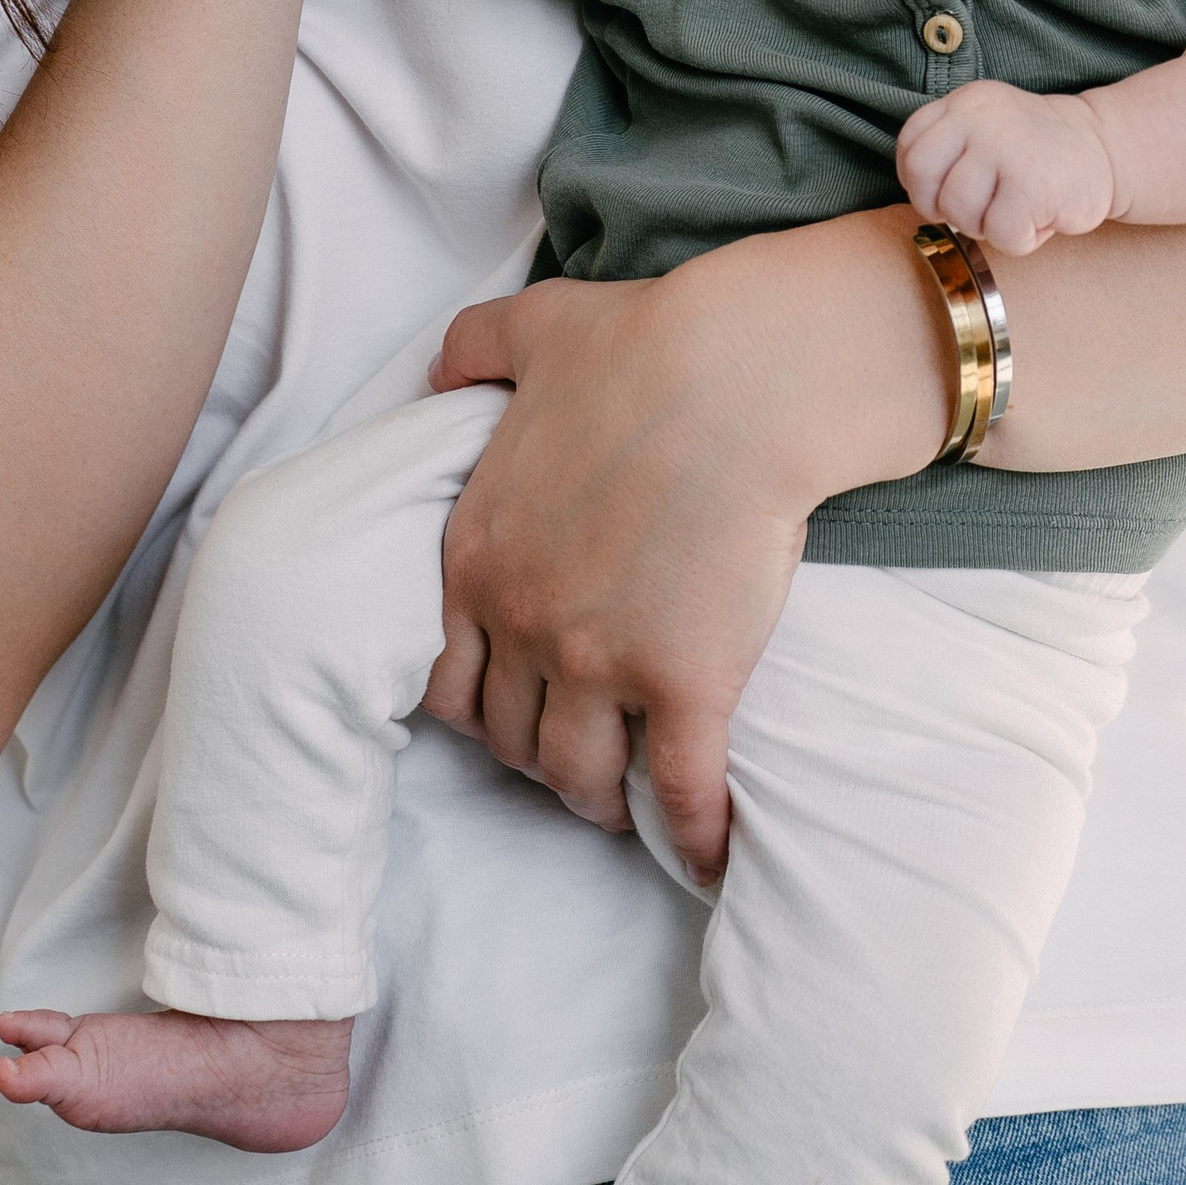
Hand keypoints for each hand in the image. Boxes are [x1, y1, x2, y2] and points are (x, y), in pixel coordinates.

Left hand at [419, 213, 950, 878]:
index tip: (512, 707)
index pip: (448, 677)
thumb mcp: (534, 327)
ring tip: (626, 805)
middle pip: (509, 738)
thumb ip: (472, 347)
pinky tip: (711, 857)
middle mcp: (523, 622)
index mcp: (476, 555)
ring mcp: (600, 662)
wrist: (744, 377)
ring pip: (577, 775)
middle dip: (537, 756)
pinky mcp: (685, 684)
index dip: (479, 704)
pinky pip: (680, 791)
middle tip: (574, 757)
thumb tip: (441, 369)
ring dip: (598, 800)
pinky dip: (694, 835)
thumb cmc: (648, 344)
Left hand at [895, 81, 1117, 255]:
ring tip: (1015, 208)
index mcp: (965, 102)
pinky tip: (1040, 218)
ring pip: (959, 210)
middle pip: (924, 180)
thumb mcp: (985, 129)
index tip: (949, 188)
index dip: (921, 181)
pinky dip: (1019, 239)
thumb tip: (920, 195)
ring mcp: (1007, 148)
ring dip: (985, 225)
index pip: (911, 146)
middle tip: (978, 208)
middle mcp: (981, 118)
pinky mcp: (1034, 185)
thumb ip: (948, 149)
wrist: (1105, 149)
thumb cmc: (1035, 154)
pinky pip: (999, 234)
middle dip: (944, 208)